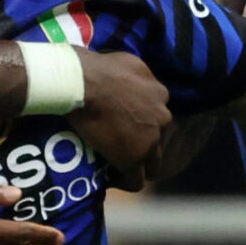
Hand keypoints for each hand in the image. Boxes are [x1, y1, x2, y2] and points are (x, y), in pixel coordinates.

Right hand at [66, 49, 170, 183]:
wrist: (84, 84)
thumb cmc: (102, 68)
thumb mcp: (130, 62)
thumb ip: (140, 76)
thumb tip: (134, 81)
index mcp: (160, 94)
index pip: (158, 112)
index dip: (145, 119)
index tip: (129, 123)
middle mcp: (161, 117)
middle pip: (159, 137)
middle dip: (146, 143)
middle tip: (125, 144)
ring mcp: (149, 140)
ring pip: (153, 162)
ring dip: (141, 165)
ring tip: (124, 168)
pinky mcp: (133, 158)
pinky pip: (136, 180)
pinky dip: (128, 181)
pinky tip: (116, 181)